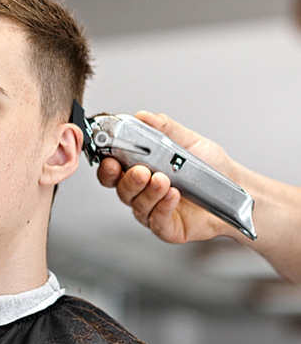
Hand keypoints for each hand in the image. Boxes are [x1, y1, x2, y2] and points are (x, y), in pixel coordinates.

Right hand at [97, 111, 236, 243]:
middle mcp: (143, 191)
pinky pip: (158, 221)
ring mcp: (154, 210)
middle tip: (140, 171)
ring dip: (148, 192)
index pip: (114, 169)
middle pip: (121, 189)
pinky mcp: (168, 228)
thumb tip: (144, 116)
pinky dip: (163, 207)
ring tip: (163, 180)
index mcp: (142, 169)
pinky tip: (173, 195)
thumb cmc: (210, 168)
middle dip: (127, 180)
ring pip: (138, 205)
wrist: (236, 189)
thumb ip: (165, 128)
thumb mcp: (188, 141)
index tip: (110, 158)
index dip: (108, 166)